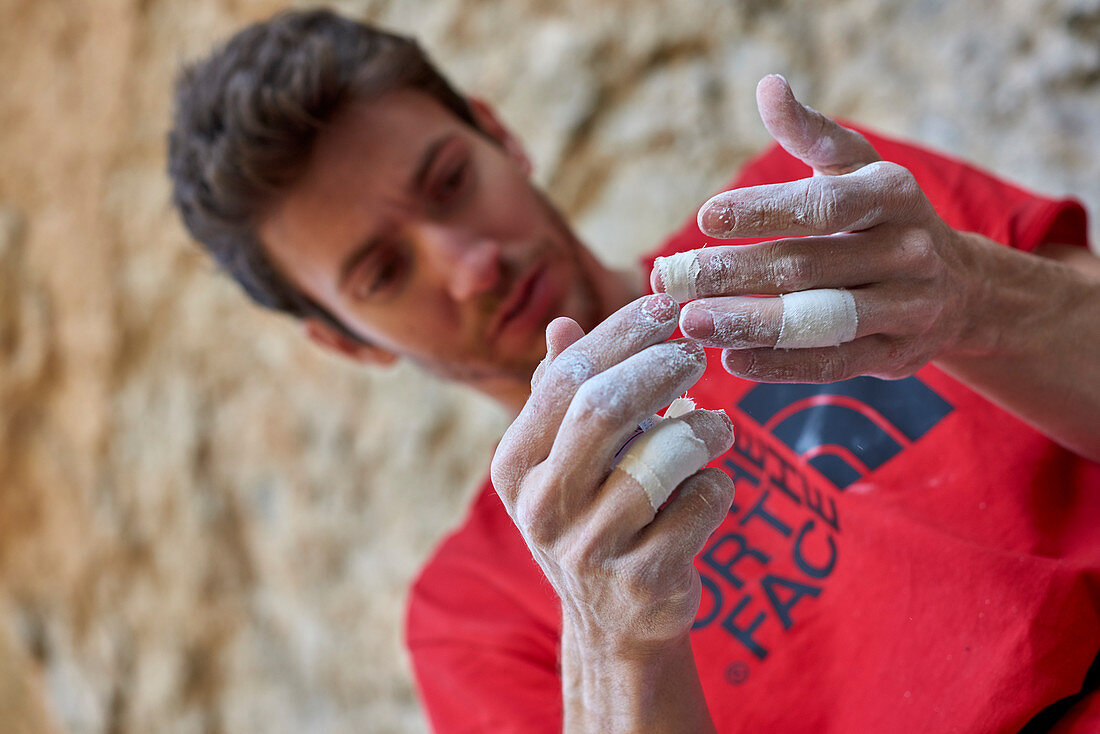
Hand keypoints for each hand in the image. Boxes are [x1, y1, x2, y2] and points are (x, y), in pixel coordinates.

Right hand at [491, 294, 734, 652]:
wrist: (615, 625)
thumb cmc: (593, 519)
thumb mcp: (564, 461)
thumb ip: (562, 395)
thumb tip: (559, 324)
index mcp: (516, 465)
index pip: (565, 378)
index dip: (621, 333)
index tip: (666, 305)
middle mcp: (542, 506)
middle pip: (603, 409)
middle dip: (659, 368)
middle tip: (696, 355)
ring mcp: (589, 548)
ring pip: (663, 457)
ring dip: (703, 431)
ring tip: (716, 429)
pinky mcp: (643, 580)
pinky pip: (701, 504)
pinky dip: (718, 485)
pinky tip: (710, 488)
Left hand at [655, 74, 980, 382]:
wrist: (960, 288)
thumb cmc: (882, 217)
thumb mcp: (856, 168)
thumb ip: (809, 133)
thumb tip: (768, 87)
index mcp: (895, 194)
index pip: (823, 204)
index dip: (763, 211)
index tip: (705, 218)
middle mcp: (910, 250)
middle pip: (808, 265)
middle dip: (733, 273)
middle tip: (671, 279)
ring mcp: (909, 307)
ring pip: (819, 319)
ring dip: (750, 323)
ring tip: (691, 322)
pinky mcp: (898, 356)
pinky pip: (833, 364)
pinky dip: (780, 365)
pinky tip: (732, 360)